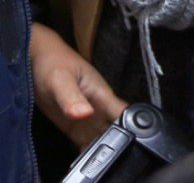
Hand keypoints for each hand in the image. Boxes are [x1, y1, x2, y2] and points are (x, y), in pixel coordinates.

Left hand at [30, 23, 127, 148]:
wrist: (34, 60)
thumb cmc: (52, 63)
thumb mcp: (61, 79)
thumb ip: (71, 97)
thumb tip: (84, 113)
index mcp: (102, 94)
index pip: (124, 113)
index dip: (132, 128)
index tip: (134, 142)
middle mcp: (99, 107)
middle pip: (116, 129)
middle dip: (118, 142)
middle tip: (113, 155)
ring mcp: (87, 116)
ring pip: (102, 136)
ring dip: (103, 147)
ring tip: (102, 158)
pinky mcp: (74, 124)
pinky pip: (86, 140)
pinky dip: (88, 149)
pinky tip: (88, 158)